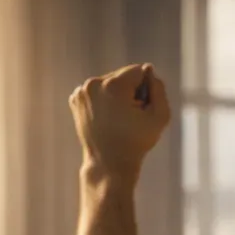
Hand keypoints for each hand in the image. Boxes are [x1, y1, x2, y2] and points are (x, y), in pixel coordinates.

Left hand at [70, 63, 169, 178]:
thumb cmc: (136, 143)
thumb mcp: (159, 116)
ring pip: (110, 82)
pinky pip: (98, 91)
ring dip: (118, 95)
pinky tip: (108, 118)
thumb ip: (159, 89)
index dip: (146, 90)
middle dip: (131, 91)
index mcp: (113, 86)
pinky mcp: (75, 98)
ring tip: (119, 119)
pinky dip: (105, 100)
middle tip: (131, 116)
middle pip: (122, 75)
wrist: (108, 164)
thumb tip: (149, 70)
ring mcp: (81, 91)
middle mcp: (93, 84)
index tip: (142, 109)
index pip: (138, 71)